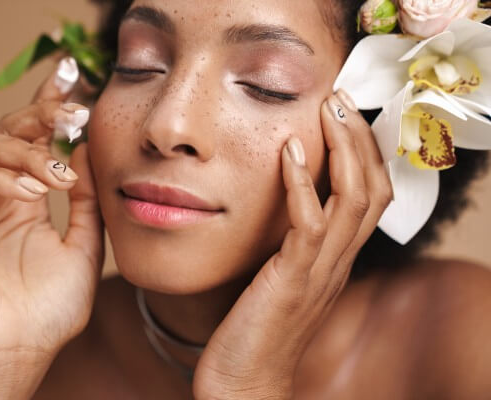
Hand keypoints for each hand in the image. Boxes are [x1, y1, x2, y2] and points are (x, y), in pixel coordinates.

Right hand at [0, 57, 103, 368]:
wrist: (19, 351)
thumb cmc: (51, 307)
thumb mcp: (84, 246)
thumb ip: (85, 201)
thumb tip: (87, 150)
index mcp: (27, 198)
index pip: (37, 141)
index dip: (51, 105)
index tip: (75, 78)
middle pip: (11, 132)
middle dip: (42, 116)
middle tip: (74, 112)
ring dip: (27, 152)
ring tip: (57, 176)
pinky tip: (31, 193)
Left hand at [192, 92, 392, 398]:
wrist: (244, 384)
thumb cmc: (255, 329)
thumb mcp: (279, 279)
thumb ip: (289, 246)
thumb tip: (279, 209)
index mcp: (336, 260)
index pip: (371, 196)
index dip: (366, 152)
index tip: (345, 114)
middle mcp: (338, 263)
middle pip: (372, 189)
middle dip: (361, 138)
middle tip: (341, 98)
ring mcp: (319, 272)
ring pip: (353, 200)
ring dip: (344, 150)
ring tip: (328, 110)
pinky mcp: (293, 281)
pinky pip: (309, 225)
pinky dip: (302, 185)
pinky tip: (289, 153)